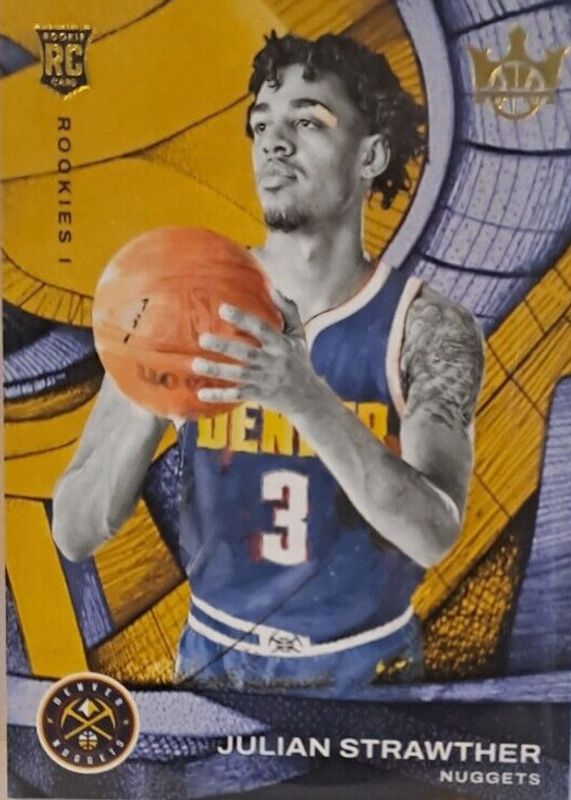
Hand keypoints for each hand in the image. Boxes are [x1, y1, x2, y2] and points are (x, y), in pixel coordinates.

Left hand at [192, 291, 322, 416]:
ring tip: (196, 364)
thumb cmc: (298, 360)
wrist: (309, 397)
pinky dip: (220, 396)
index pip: (262, 329)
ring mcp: (265, 380)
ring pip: (239, 375)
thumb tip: (272, 287)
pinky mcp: (259, 395)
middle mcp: (273, 362)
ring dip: (217, 371)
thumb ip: (288, 310)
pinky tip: (201, 394)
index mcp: (282, 344)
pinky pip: (237, 395)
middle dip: (225, 347)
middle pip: (247, 354)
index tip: (222, 309)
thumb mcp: (298, 334)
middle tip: (202, 338)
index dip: (243, 319)